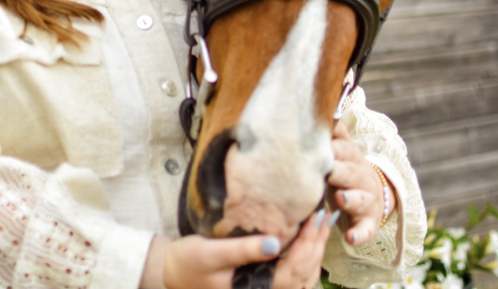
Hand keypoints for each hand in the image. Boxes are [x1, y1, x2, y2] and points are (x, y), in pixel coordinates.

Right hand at [143, 211, 335, 288]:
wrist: (172, 274)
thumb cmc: (189, 262)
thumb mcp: (212, 252)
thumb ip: (243, 250)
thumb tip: (275, 243)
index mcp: (255, 288)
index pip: (293, 268)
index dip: (308, 243)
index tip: (316, 218)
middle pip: (303, 274)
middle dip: (317, 244)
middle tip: (325, 215)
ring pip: (303, 278)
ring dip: (315, 252)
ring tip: (322, 225)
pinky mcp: (262, 285)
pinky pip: (293, 278)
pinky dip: (306, 260)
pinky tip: (308, 242)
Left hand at [328, 120, 395, 245]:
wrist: (372, 193)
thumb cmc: (344, 166)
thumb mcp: (340, 148)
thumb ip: (332, 130)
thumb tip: (322, 105)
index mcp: (350, 156)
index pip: (342, 149)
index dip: (333, 148)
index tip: (322, 147)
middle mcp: (360, 175)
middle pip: (349, 172)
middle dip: (338, 171)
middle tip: (327, 169)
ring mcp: (366, 199)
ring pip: (358, 198)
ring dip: (350, 199)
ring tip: (340, 199)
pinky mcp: (369, 222)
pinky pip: (365, 229)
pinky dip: (359, 234)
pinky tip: (350, 238)